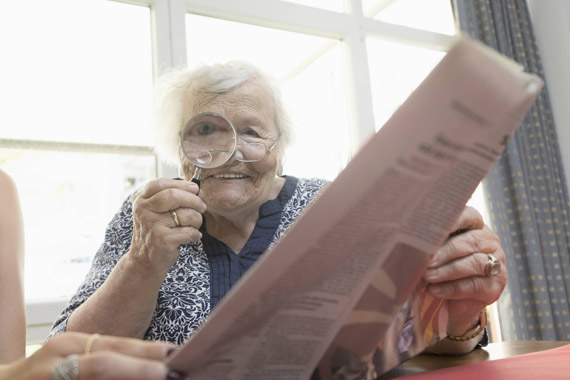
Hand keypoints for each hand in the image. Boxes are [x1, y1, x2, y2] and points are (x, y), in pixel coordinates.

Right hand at [0, 332, 184, 379]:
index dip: (145, 351)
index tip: (172, 353)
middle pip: (105, 362)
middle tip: (170, 372)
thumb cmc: (45, 374)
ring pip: (97, 375)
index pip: (114, 345)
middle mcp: (58, 359)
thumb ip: (104, 358)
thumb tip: (152, 362)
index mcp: (70, 344)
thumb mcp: (72, 358)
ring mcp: (49, 378)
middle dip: (141, 369)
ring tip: (158, 379)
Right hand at [130, 178, 205, 273]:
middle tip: (202, 207)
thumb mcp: (156, 210)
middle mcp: (143, 210)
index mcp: (141, 199)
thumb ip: (172, 197)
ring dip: (197, 220)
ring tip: (193, 226)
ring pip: (186, 214)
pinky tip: (192, 237)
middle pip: (174, 196)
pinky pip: (189, 231)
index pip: (161, 183)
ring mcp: (152, 225)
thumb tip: (198, 190)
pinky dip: (196, 235)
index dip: (181, 184)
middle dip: (194, 201)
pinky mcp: (162, 239)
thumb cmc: (156, 230)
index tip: (195, 189)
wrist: (145, 260)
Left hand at [423, 206, 506, 335]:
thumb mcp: (433, 252)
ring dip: (448, 271)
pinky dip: (451, 288)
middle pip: (471, 241)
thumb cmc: (438, 269)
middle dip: (446, 251)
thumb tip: (411, 240)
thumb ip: (429, 243)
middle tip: (427, 260)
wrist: (449, 303)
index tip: (434, 225)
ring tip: (428, 276)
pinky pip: (473, 285)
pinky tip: (434, 290)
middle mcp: (489, 242)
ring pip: (474, 263)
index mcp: (475, 227)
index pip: (469, 216)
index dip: (454, 219)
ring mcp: (496, 264)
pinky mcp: (494, 287)